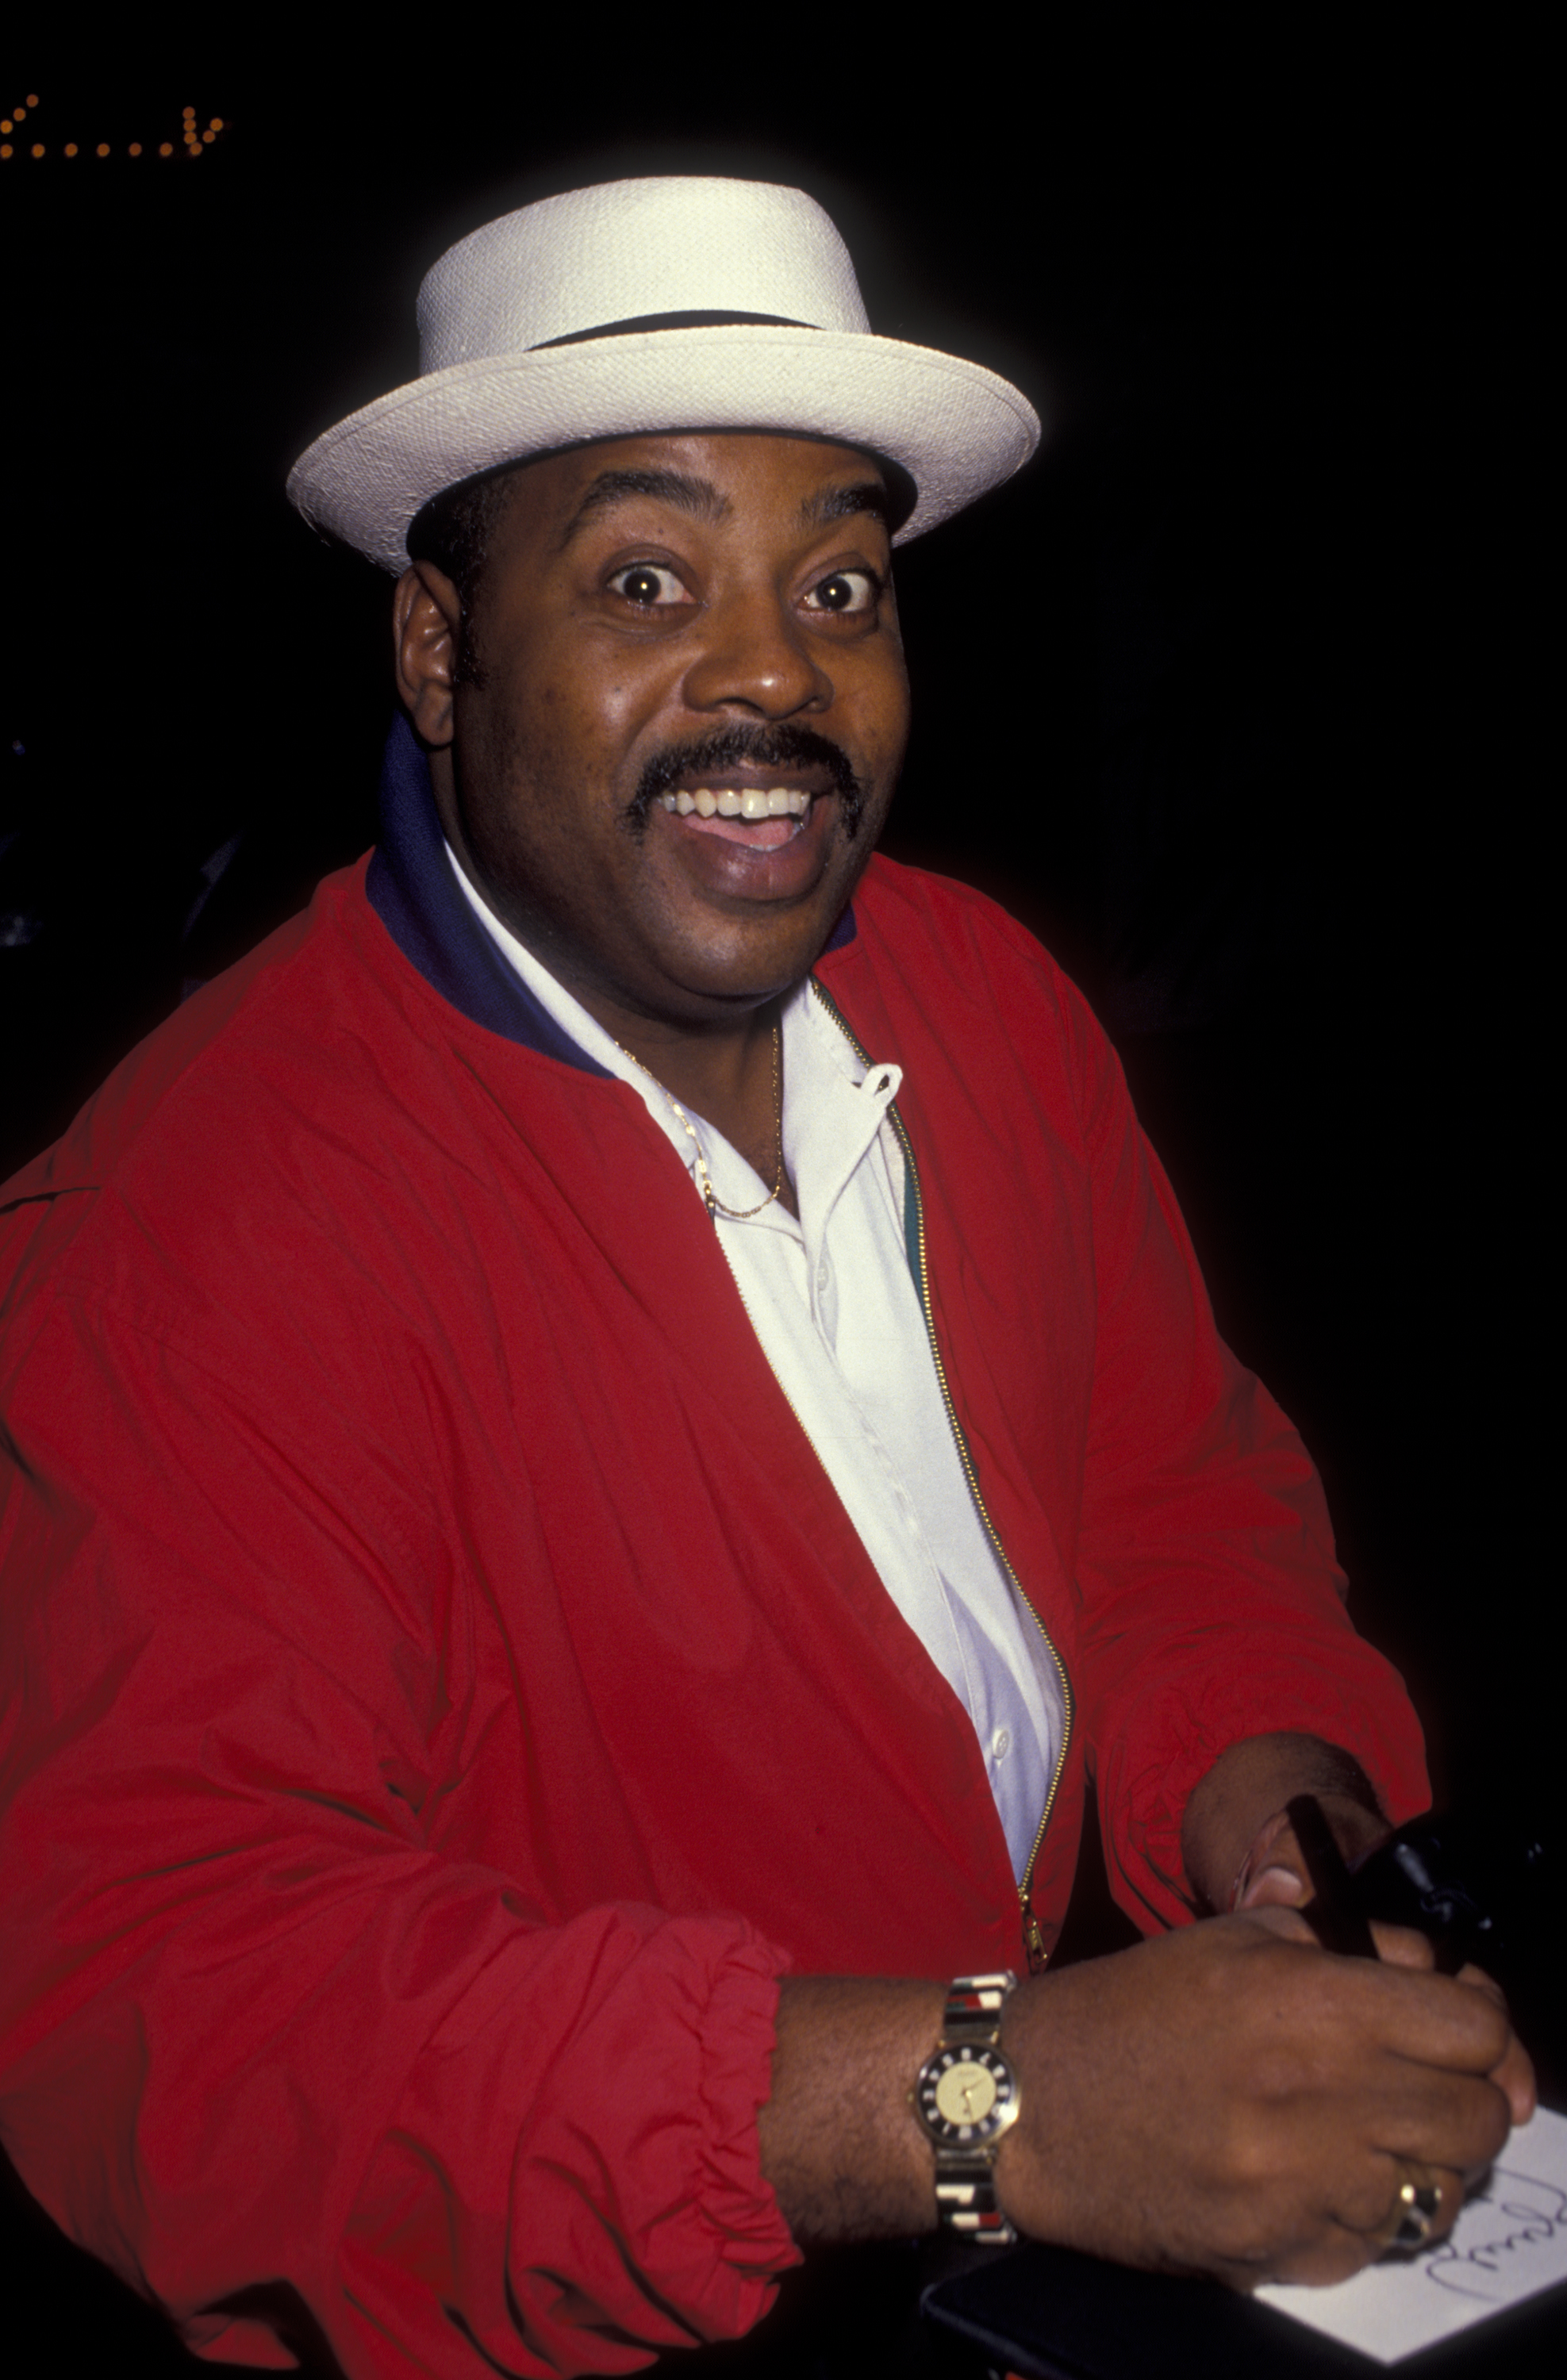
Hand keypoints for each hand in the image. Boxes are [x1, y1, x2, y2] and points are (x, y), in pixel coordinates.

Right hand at [993, 1908, 1529, 2287]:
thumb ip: (1353, 1950)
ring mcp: (1298, 2184)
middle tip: (1419, 2088)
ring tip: (1357, 2135)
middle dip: (1464, 2101)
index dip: (1480, 2028)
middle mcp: (1316, 2095)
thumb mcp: (1236, 1941)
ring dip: (1411, 2164)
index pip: (1475, 2031)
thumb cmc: (1130, 2010)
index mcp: (1310, 2001)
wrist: (1027, 2102)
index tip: (1460, 2032)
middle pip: (1477, 2121)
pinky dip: (1354, 2216)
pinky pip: (1369, 2244)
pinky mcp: (1273, 2250)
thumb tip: (1445, 1982)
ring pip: (1434, 2194)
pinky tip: (1305, 2177)